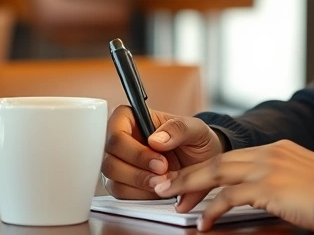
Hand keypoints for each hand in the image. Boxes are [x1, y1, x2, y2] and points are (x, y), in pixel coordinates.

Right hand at [101, 106, 224, 199]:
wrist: (203, 164)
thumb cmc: (196, 141)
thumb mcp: (196, 129)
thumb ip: (178, 129)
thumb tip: (156, 140)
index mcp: (131, 118)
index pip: (115, 132)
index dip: (134, 150)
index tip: (158, 161)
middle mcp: (121, 140)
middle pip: (109, 159)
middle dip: (138, 172)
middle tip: (164, 174)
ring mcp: (119, 162)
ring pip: (112, 178)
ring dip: (139, 185)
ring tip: (164, 184)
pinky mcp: (123, 182)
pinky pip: (120, 193)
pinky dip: (140, 195)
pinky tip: (159, 190)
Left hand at [151, 139, 313, 231]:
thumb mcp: (304, 180)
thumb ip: (283, 181)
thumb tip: (268, 196)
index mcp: (279, 150)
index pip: (234, 157)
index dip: (209, 169)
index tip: (191, 179)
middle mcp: (271, 153)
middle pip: (219, 161)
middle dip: (189, 173)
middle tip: (167, 184)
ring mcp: (269, 167)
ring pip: (217, 173)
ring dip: (191, 187)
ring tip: (173, 200)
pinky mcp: (268, 186)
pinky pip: (229, 197)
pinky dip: (212, 209)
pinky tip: (203, 221)